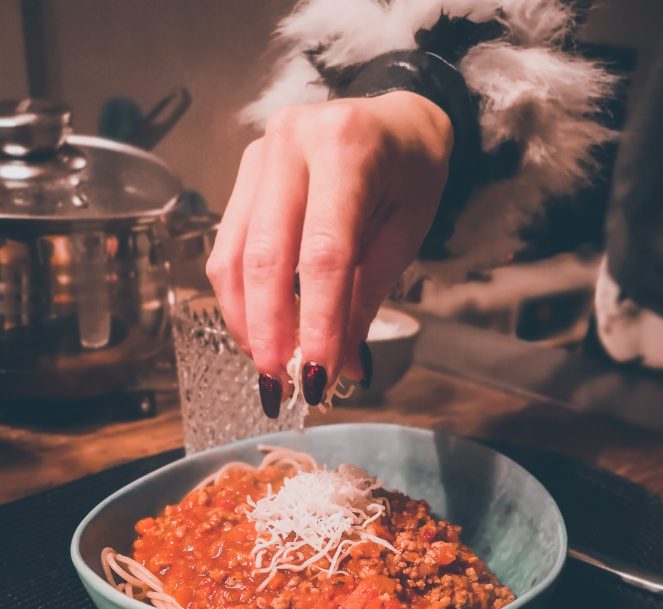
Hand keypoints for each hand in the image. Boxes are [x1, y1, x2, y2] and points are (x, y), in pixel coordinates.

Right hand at [206, 91, 452, 412]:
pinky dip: (240, 298)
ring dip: (246, 321)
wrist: (394, 120)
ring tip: (269, 363)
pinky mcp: (242, 175)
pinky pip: (228, 248)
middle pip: (264, 256)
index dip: (318, 323)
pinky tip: (259, 329)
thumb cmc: (409, 175)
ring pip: (232, 256)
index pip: (324, 254)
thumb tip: (340, 369)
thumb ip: (365, 298)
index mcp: (348, 147)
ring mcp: (259, 156)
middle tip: (280, 383)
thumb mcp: (404, 234)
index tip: (317, 377)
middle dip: (269, 331)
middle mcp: (292, 142)